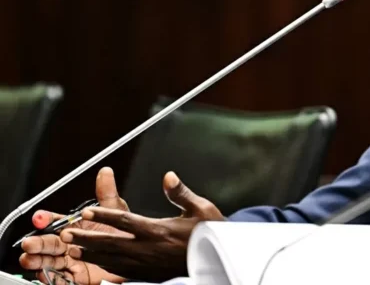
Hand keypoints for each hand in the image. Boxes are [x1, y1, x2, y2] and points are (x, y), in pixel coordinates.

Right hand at [19, 167, 127, 284]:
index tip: (40, 218)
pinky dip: (51, 277)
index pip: (56, 221)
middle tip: (30, 243)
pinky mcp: (77, 276)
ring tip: (30, 259)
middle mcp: (70, 243)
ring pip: (50, 260)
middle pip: (49, 243)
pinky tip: (45, 274)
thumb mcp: (115, 212)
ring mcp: (72, 260)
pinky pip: (60, 278)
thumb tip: (106, 172)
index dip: (46, 219)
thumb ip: (107, 194)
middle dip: (37, 242)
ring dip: (38, 260)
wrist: (134, 255)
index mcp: (75, 226)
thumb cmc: (122, 233)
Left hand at [62, 171, 224, 282]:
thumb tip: (168, 176)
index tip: (87, 212)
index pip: (126, 222)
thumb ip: (181, 193)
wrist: (219, 261)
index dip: (104, 217)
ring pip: (113, 259)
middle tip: (66, 234)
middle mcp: (150, 249)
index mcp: (160, 230)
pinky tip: (98, 262)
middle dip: (87, 238)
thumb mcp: (201, 208)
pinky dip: (107, 266)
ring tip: (73, 249)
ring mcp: (148, 264)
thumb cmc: (211, 233)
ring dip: (92, 254)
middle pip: (112, 243)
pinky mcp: (151, 275)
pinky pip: (123, 271)